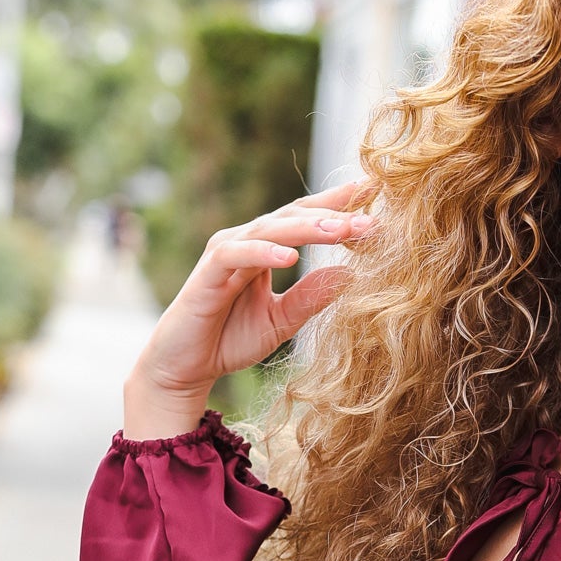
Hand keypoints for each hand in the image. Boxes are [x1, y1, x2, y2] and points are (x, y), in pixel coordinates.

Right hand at [122, 178, 377, 438]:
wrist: (185, 366)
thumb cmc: (230, 339)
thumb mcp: (283, 321)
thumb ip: (312, 297)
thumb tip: (351, 275)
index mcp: (266, 248)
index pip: (306, 217)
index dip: (339, 204)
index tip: (375, 194)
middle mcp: (246, 242)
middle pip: (294, 216)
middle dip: (333, 215)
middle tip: (371, 220)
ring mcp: (225, 253)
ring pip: (269, 229)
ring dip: (306, 229)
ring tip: (340, 230)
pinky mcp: (208, 273)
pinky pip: (237, 255)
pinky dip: (263, 253)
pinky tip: (291, 257)